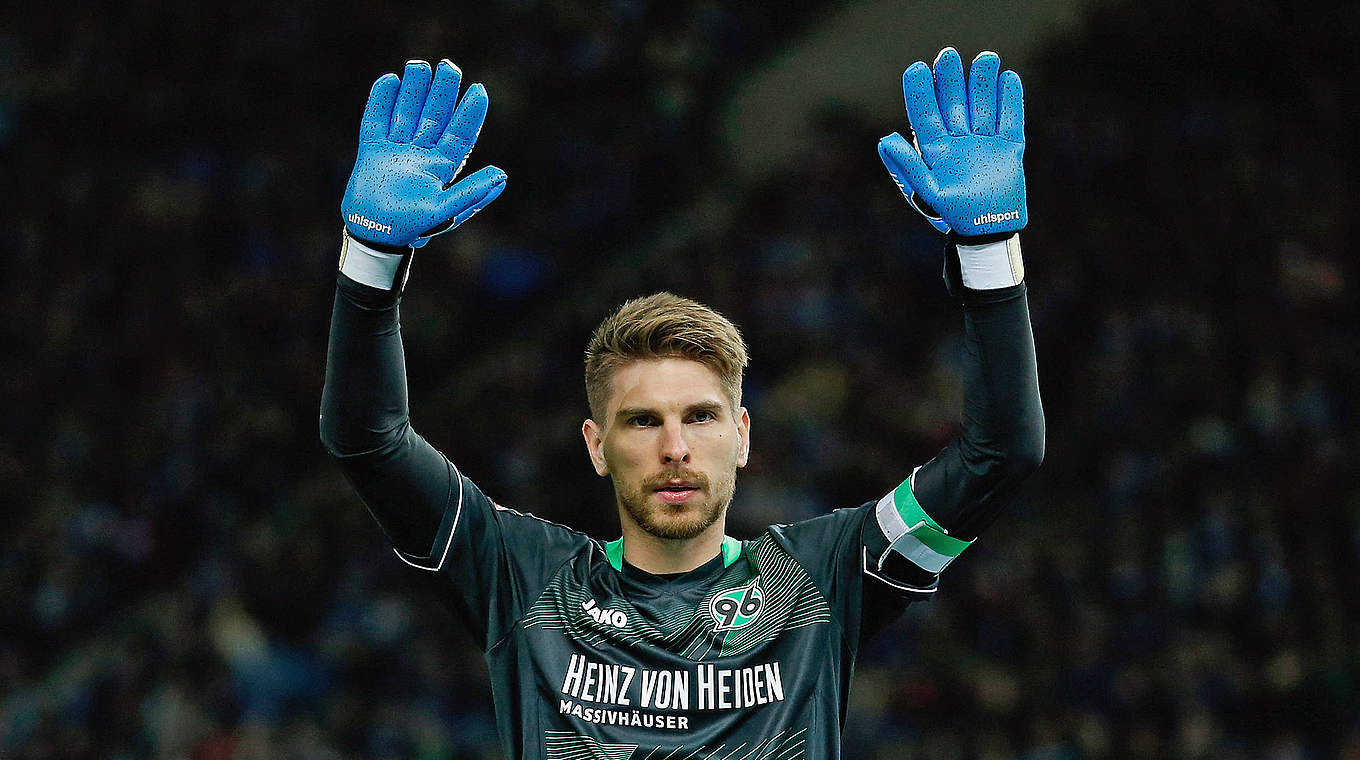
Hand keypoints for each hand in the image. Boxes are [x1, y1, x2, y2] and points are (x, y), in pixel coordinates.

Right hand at [341, 60, 506, 248]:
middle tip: (450, 66)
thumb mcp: (445, 212)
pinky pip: (377, 120)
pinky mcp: (373, 149)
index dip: (470, 112)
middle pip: (434, 116)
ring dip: (414, 90)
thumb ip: (472, 193)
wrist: (373, 235)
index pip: (460, 134)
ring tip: (420, 65)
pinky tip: (389, 80)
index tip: (479, 89)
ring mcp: (397, 149)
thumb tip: (502, 175)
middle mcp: (422, 154)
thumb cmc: (411, 227)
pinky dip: (381, 101)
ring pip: (407, 112)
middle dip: (443, 92)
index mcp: (442, 166)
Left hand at [878, 48, 1024, 238]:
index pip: (925, 114)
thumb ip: (907, 166)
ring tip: (985, 58)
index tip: (916, 68)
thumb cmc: (953, 214)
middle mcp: (958, 141)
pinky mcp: (1009, 148)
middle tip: (948, 55)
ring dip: (983, 82)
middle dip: (951, 79)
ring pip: (983, 105)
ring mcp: (984, 142)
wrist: (989, 232)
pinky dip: (1010, 99)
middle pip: (954, 103)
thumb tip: (884, 139)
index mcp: (935, 150)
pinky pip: (1010, 119)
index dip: (920, 92)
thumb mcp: (927, 191)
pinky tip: (1008, 78)